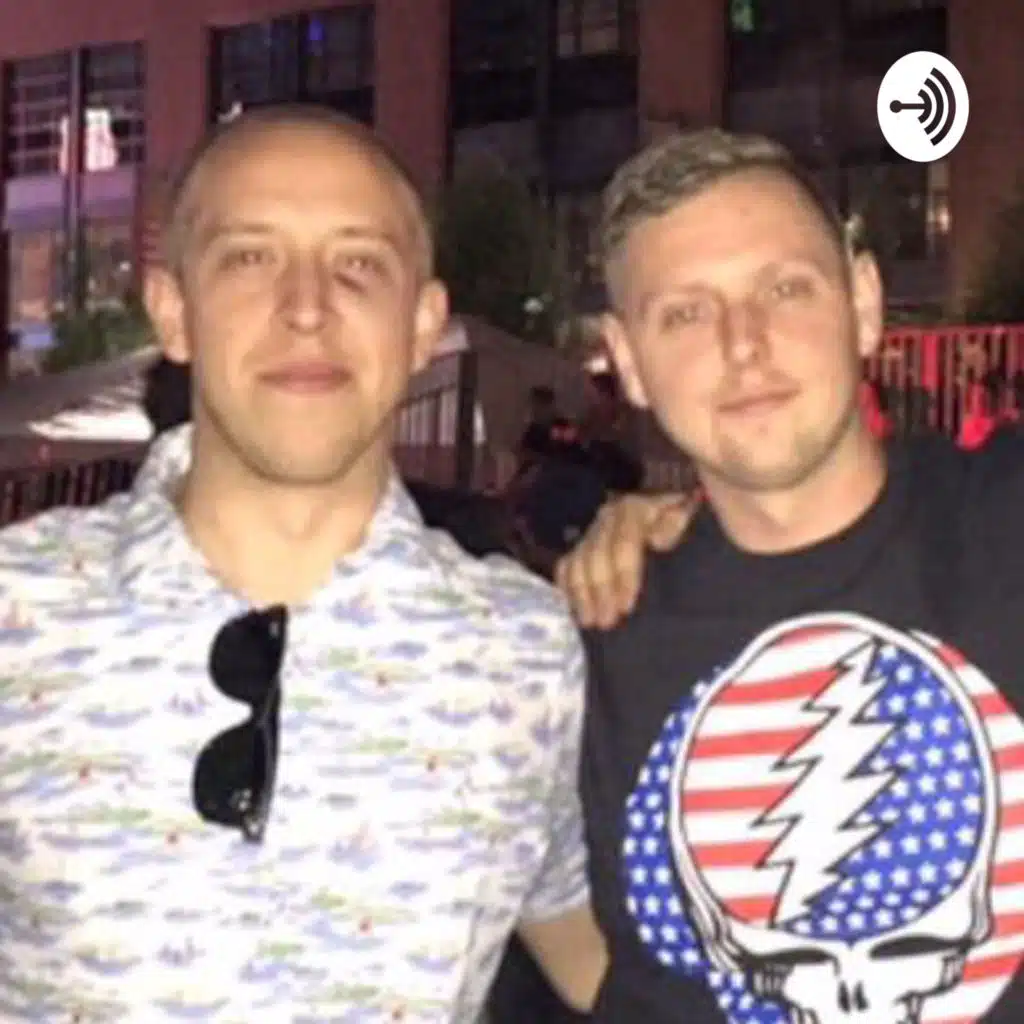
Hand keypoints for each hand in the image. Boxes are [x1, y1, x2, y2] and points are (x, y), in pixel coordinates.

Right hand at [554, 492, 696, 628]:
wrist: (680, 515)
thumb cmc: (686, 525)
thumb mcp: (689, 519)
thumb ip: (677, 524)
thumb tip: (658, 539)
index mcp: (635, 509)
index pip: (623, 544)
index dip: (623, 576)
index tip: (626, 607)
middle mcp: (609, 517)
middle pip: (596, 555)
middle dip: (600, 591)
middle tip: (606, 622)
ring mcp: (595, 530)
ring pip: (578, 561)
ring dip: (582, 594)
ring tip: (589, 622)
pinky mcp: (585, 544)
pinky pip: (568, 565)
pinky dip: (568, 587)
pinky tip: (574, 609)